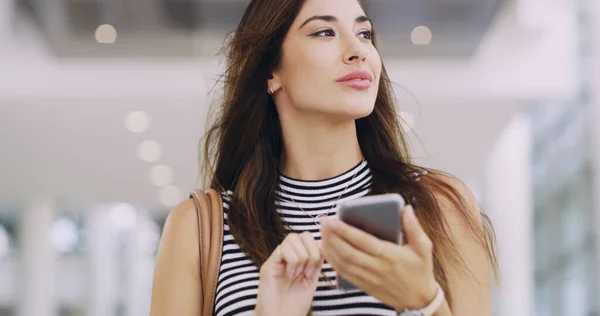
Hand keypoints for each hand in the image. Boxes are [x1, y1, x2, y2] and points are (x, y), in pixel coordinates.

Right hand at [254, 232, 323, 315]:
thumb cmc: (295, 304)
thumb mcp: (312, 279)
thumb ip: (316, 262)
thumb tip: (324, 244)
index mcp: (299, 258)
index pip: (311, 238)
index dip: (318, 249)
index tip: (317, 268)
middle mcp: (287, 255)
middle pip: (303, 234)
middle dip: (312, 252)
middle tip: (308, 272)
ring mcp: (277, 258)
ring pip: (293, 238)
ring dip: (301, 257)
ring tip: (297, 274)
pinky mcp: (268, 264)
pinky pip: (283, 249)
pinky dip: (292, 261)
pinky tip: (290, 275)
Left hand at [320, 205, 437, 311]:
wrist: (419, 300)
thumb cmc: (421, 270)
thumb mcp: (424, 247)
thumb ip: (414, 227)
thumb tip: (406, 208)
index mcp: (390, 255)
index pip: (363, 242)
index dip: (345, 231)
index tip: (332, 220)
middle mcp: (377, 268)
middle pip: (348, 252)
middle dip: (331, 236)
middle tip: (322, 222)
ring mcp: (369, 278)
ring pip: (343, 264)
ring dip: (329, 248)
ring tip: (321, 233)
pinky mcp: (364, 286)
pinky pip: (343, 273)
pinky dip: (332, 261)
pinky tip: (326, 249)